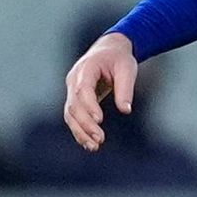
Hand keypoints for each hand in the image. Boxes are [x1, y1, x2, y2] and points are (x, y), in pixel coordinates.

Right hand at [63, 32, 136, 151]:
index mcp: (86, 68)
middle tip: (100, 139)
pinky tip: (89, 144)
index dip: (89, 106)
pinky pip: (73, 117)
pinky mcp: (75, 99)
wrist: (108, 50)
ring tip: (94, 146)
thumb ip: (125, 88)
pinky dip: (79, 131)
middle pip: (73, 105)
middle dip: (85, 124)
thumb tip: (126, 110)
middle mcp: (74, 80)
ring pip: (70, 114)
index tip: (99, 120)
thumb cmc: (118, 58)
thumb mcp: (127, 68)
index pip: (82, 89)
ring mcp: (71, 90)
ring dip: (80, 132)